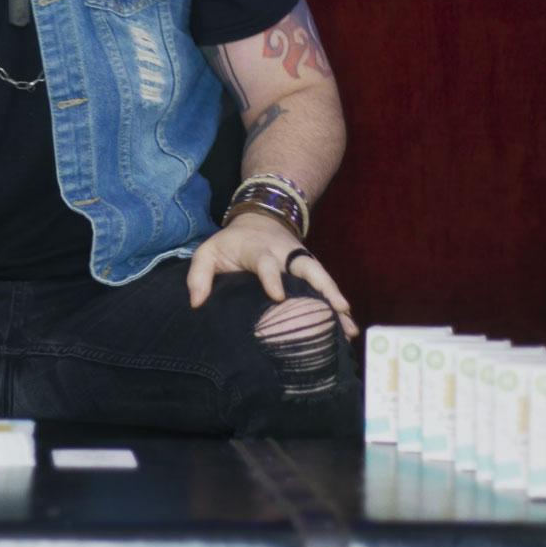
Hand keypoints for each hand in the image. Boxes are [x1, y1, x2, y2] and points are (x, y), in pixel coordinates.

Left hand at [186, 212, 357, 338]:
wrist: (259, 218)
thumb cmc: (230, 243)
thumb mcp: (208, 251)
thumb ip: (199, 275)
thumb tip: (197, 303)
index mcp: (258, 249)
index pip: (265, 263)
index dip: (271, 277)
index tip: (277, 295)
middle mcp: (285, 254)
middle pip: (307, 267)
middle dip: (322, 286)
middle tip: (337, 307)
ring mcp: (300, 261)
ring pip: (322, 278)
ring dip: (336, 299)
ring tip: (349, 325)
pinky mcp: (309, 270)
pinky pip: (325, 287)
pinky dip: (337, 305)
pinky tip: (348, 328)